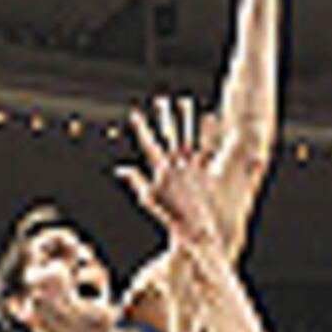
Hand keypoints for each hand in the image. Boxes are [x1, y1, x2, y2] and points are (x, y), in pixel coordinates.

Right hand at [115, 97, 236, 247]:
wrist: (194, 230)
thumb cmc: (170, 216)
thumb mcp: (149, 199)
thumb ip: (136, 181)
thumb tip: (120, 169)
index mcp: (162, 171)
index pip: (149, 145)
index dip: (141, 129)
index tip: (134, 113)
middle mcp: (176, 166)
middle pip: (169, 137)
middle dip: (164, 118)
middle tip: (160, 100)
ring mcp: (191, 168)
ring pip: (188, 138)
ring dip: (186, 119)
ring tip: (184, 101)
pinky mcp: (205, 172)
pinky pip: (208, 150)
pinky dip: (210, 135)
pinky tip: (211, 118)